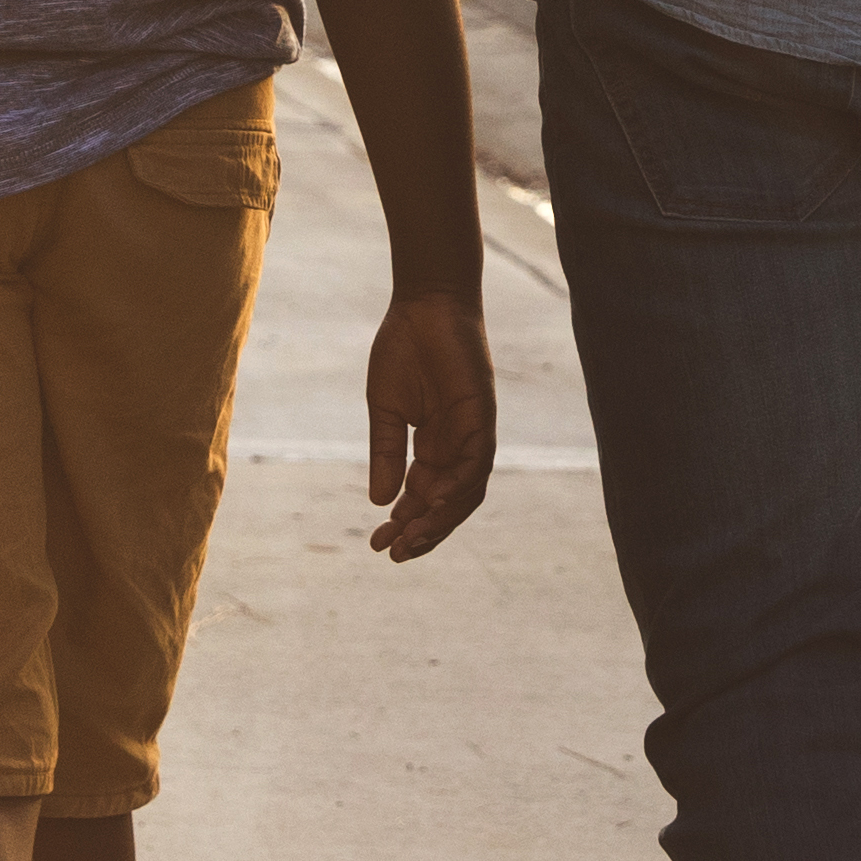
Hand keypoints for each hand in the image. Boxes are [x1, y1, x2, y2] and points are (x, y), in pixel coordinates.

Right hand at [362, 288, 496, 558]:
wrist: (423, 305)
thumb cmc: (402, 350)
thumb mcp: (386, 411)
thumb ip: (386, 454)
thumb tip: (378, 501)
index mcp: (433, 445)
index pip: (423, 497)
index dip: (404, 523)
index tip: (378, 544)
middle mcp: (456, 446)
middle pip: (447, 503)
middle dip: (423, 532)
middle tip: (395, 554)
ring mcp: (472, 433)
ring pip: (465, 491)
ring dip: (441, 519)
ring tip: (412, 540)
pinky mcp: (482, 417)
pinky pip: (476, 462)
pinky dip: (458, 486)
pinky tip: (432, 504)